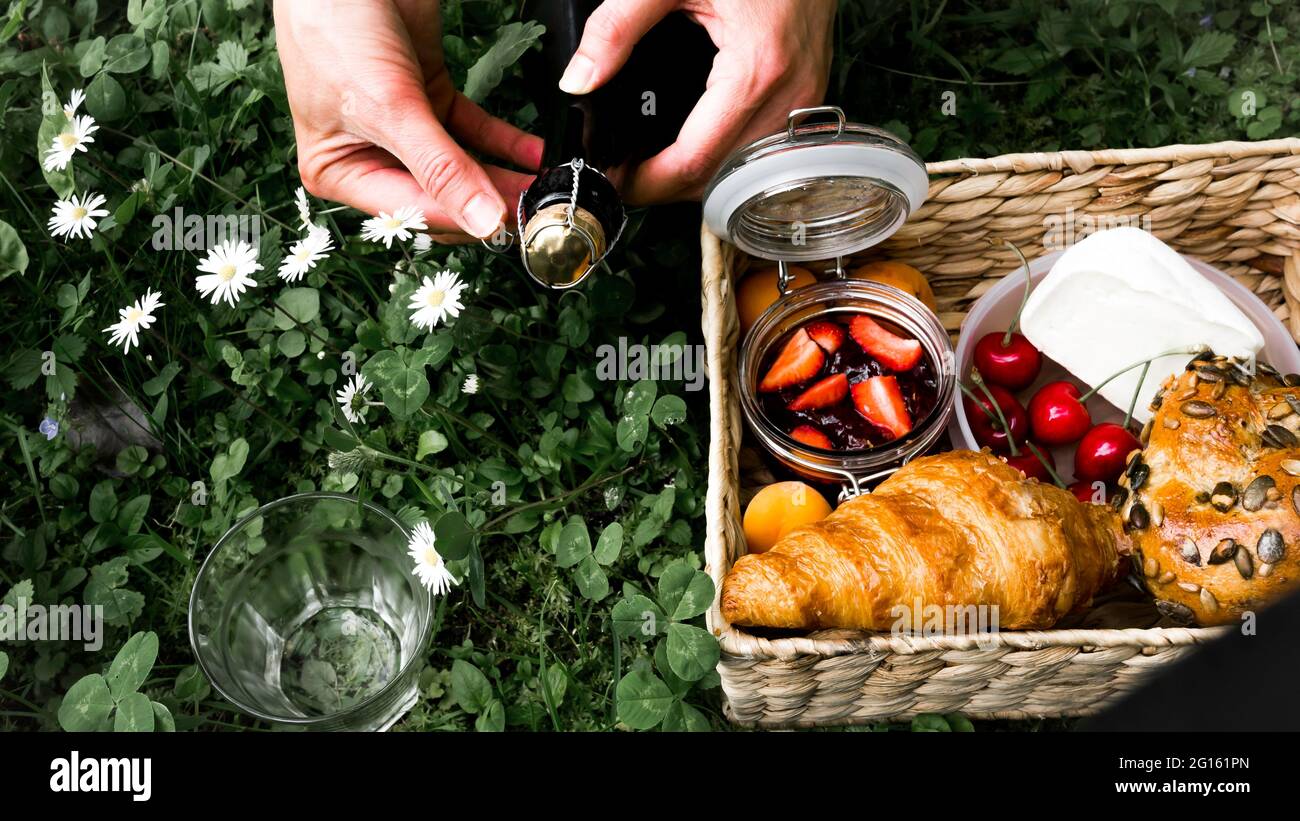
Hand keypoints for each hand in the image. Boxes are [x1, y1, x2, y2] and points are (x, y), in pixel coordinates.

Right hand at [274, 0, 542, 240]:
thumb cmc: (336, 27)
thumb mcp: (390, 107)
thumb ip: (439, 168)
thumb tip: (481, 221)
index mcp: (339, 171)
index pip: (412, 213)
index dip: (463, 220)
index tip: (511, 225)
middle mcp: (371, 155)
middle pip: (440, 196)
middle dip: (487, 202)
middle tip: (536, 210)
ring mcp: (406, 128)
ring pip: (464, 167)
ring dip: (504, 177)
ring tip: (546, 188)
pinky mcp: (432, 97)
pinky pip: (475, 131)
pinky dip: (505, 142)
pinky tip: (535, 155)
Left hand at [559, 0, 835, 203]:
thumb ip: (618, 26)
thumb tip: (580, 78)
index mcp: (757, 70)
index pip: (694, 162)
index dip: (647, 183)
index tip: (614, 181)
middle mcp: (788, 95)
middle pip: (718, 180)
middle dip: (665, 187)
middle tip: (624, 175)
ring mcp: (803, 99)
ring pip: (742, 174)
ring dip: (695, 178)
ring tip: (651, 164)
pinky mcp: (806, 95)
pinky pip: (762, 150)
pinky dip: (723, 159)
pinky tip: (693, 145)